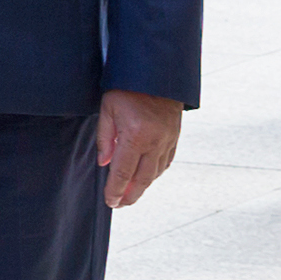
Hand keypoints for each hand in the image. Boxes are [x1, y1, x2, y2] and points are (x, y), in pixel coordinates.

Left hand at [96, 89, 184, 207]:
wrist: (157, 74)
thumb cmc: (127, 89)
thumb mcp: (108, 109)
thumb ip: (105, 138)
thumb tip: (104, 164)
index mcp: (135, 135)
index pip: (122, 172)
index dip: (115, 190)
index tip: (110, 202)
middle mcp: (155, 142)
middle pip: (142, 179)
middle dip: (130, 195)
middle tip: (120, 205)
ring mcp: (168, 140)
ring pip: (155, 173)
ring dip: (142, 186)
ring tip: (130, 194)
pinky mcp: (175, 137)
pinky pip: (166, 162)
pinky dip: (155, 174)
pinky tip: (145, 178)